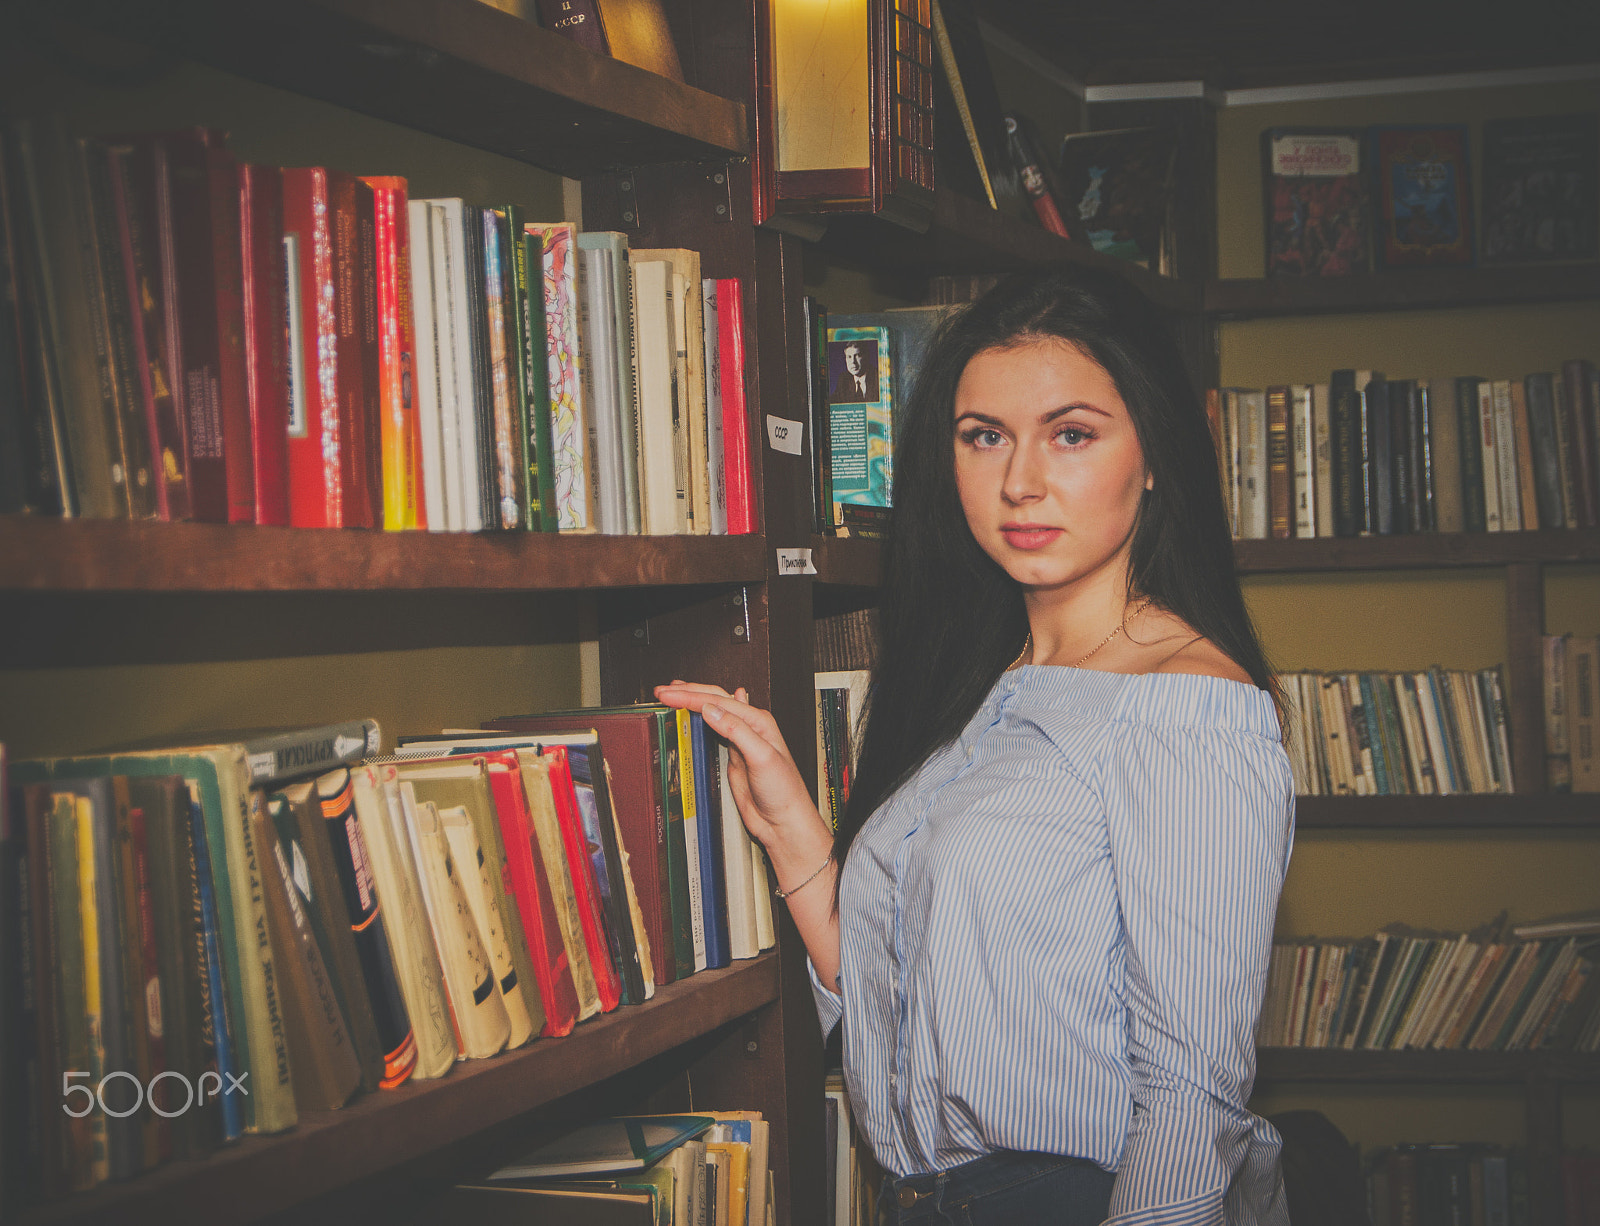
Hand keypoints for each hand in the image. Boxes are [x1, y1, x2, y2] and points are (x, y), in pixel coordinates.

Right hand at [652, 681, 832, 870]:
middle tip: (663, 692)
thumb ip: (737, 731)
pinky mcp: (732, 757)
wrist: (783, 822)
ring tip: (673, 695)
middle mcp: (749, 727)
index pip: (718, 701)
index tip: (668, 695)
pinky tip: (700, 712)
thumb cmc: (784, 791)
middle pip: (714, 700)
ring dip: (692, 702)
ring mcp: (739, 742)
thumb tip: (711, 709)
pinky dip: (699, 720)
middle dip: (687, 693)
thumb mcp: (762, 757)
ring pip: (712, 713)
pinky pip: (712, 732)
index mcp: (758, 721)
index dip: (690, 696)